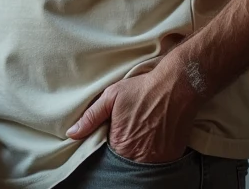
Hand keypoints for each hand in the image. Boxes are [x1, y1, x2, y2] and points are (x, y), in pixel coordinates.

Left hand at [65, 70, 198, 163]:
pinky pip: (160, 161)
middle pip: (126, 158)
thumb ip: (91, 118)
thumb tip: (71, 134)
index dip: (111, 142)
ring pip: (143, 161)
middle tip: (131, 129)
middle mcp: (139, 155)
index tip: (116, 131)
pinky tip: (156, 135)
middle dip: (126, 147)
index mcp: (120, 143)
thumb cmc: (141, 89)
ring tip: (143, 131)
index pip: (109, 153)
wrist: (176, 86)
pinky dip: (156, 151)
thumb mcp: (111, 97)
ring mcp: (158, 158)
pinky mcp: (173, 155)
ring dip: (141, 151)